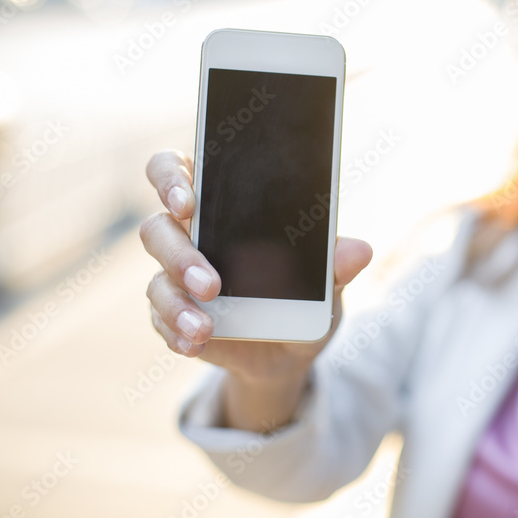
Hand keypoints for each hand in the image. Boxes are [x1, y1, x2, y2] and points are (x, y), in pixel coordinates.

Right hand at [140, 149, 372, 387]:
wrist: (292, 347)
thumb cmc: (304, 294)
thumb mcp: (327, 282)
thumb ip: (336, 264)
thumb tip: (360, 251)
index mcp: (221, 205)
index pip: (176, 171)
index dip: (171, 178)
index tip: (188, 200)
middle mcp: (189, 236)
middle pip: (157, 228)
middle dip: (178, 253)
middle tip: (210, 282)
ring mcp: (174, 277)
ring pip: (157, 280)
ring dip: (178, 303)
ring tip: (206, 326)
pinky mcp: (170, 315)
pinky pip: (161, 320)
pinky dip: (178, 332)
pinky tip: (196, 342)